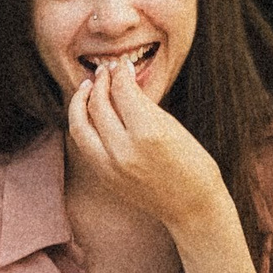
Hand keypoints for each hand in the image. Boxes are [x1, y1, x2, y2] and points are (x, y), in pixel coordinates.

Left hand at [66, 52, 233, 240]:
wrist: (192, 208)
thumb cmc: (193, 164)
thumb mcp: (172, 126)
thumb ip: (143, 105)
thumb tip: (121, 81)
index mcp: (147, 133)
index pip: (121, 90)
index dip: (119, 72)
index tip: (122, 64)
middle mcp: (124, 151)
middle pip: (97, 105)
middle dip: (99, 82)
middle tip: (104, 71)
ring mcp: (110, 167)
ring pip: (79, 126)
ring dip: (80, 103)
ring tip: (88, 88)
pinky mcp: (105, 178)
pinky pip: (84, 144)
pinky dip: (83, 124)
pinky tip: (89, 112)